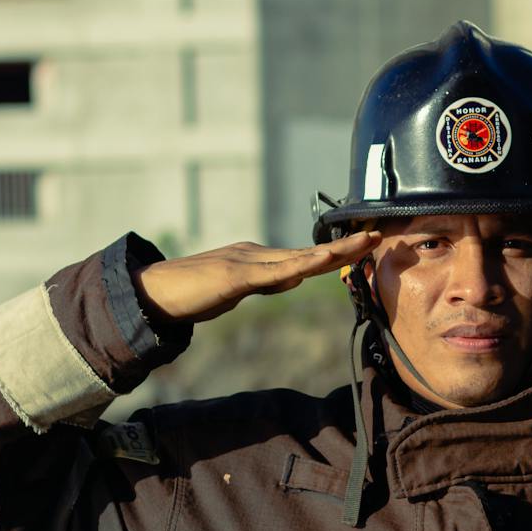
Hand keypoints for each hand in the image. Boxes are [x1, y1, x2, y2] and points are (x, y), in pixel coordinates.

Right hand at [136, 230, 380, 324]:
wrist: (153, 293)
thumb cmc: (192, 294)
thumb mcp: (238, 290)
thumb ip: (266, 283)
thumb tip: (294, 279)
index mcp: (258, 259)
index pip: (305, 257)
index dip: (336, 254)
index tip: (364, 248)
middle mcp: (256, 254)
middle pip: (309, 252)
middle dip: (345, 246)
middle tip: (378, 236)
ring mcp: (246, 261)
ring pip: (298, 257)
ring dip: (334, 251)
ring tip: (363, 243)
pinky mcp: (234, 275)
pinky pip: (272, 271)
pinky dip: (299, 265)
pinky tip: (320, 262)